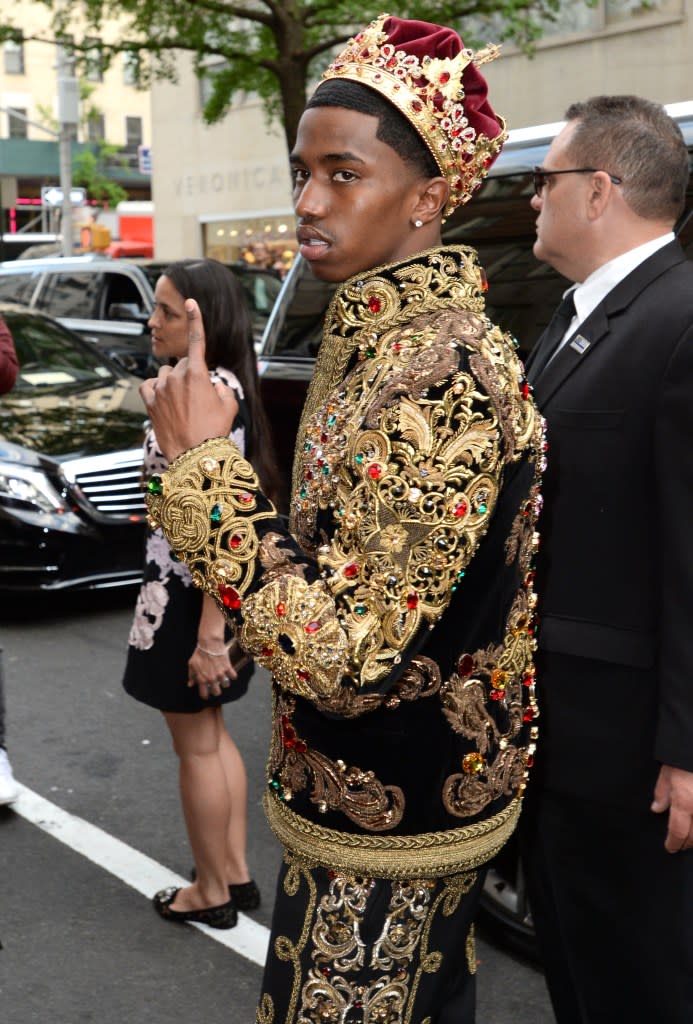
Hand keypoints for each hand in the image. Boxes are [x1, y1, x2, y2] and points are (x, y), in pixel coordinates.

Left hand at [139, 299, 238, 461]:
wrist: (195, 456)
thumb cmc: (215, 431)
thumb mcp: (229, 406)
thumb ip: (222, 388)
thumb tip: (213, 385)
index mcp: (198, 374)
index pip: (198, 340)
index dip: (196, 319)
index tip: (191, 302)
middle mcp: (176, 377)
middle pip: (182, 365)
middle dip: (189, 375)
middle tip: (198, 399)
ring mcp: (161, 389)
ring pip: (165, 374)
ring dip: (172, 383)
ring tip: (181, 404)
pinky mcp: (150, 402)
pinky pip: (148, 385)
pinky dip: (155, 389)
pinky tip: (163, 399)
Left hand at [187, 644, 241, 700]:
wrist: (209, 644)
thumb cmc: (199, 654)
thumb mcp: (192, 665)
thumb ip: (191, 676)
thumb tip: (190, 684)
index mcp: (202, 679)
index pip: (204, 694)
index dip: (205, 695)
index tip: (206, 694)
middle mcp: (212, 679)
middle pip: (217, 692)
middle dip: (216, 690)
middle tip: (216, 686)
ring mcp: (221, 674)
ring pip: (226, 685)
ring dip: (225, 682)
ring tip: (223, 678)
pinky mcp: (228, 668)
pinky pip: (233, 676)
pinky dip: (232, 675)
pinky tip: (230, 673)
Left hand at [651, 763, 692, 852]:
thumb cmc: (682, 759)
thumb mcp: (667, 772)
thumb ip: (662, 793)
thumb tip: (657, 809)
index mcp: (684, 802)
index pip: (678, 832)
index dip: (674, 843)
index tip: (670, 847)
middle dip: (687, 843)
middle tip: (681, 844)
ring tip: (691, 837)